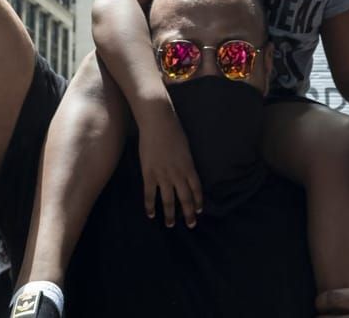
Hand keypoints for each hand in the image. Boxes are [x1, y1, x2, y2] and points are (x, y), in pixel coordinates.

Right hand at [135, 105, 203, 225]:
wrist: (158, 122)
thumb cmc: (173, 130)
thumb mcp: (185, 147)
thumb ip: (185, 162)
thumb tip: (185, 172)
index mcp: (189, 166)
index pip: (196, 189)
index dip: (198, 201)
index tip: (199, 211)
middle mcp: (178, 174)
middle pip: (185, 198)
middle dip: (188, 213)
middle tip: (190, 225)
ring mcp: (163, 175)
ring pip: (168, 200)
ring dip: (170, 214)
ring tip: (170, 225)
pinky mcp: (149, 174)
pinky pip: (150, 194)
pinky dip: (150, 206)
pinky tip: (151, 215)